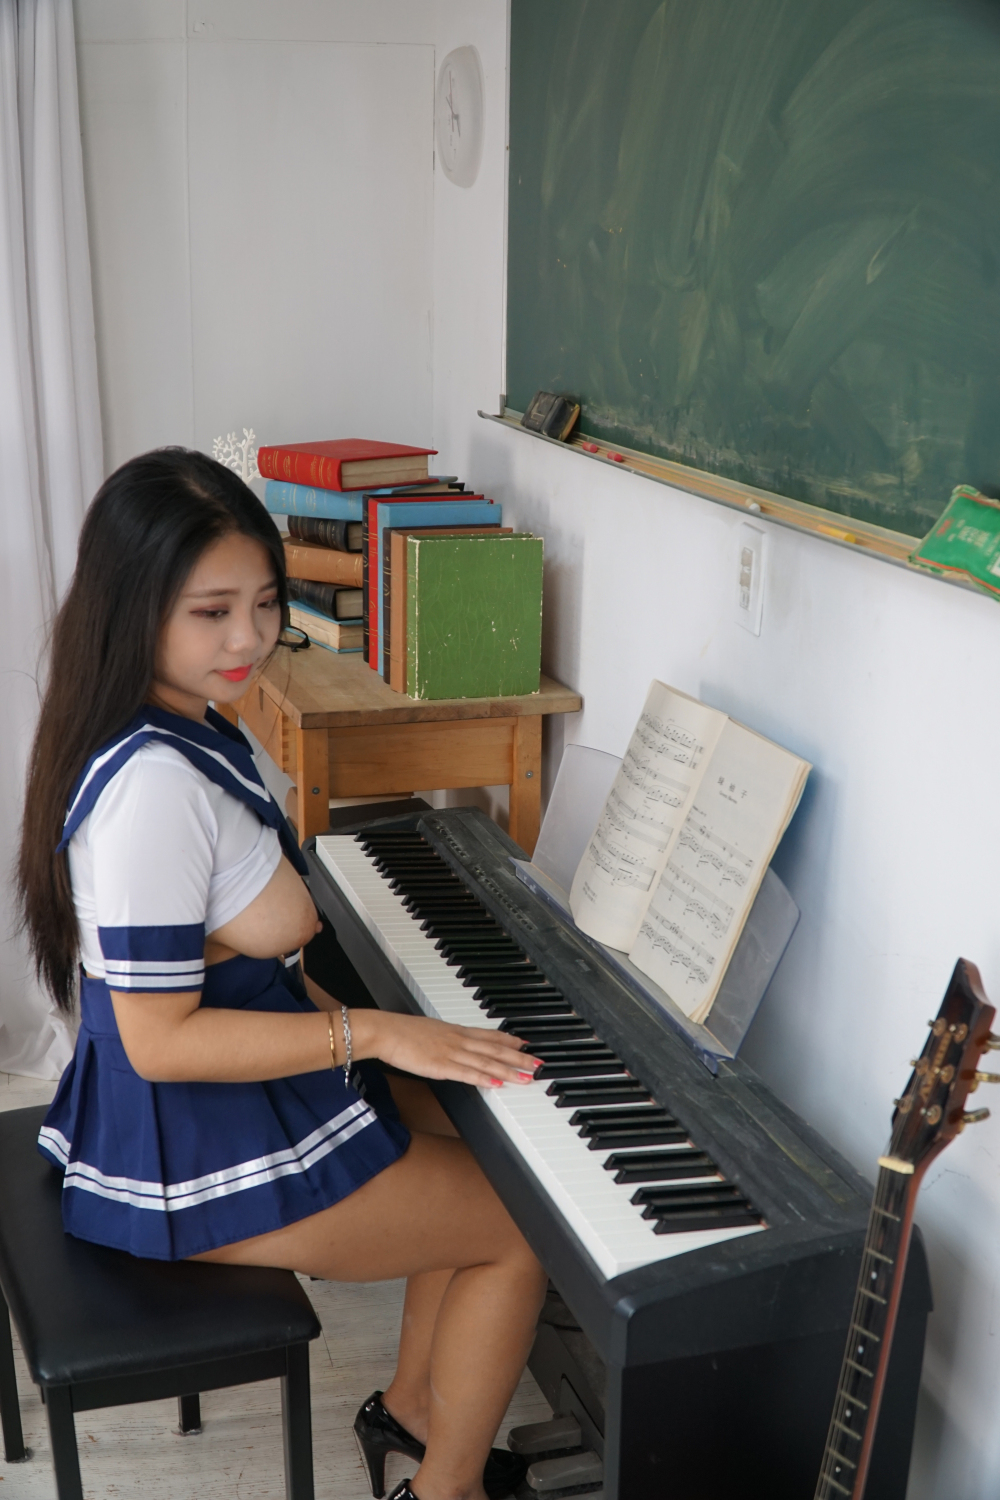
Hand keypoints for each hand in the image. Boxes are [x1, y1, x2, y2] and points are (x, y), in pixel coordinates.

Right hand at [355, 1010, 540, 1088]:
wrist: (385, 1031)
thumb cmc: (402, 1032)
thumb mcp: (430, 1031)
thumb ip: (445, 1038)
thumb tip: (454, 1043)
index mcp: (455, 1030)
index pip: (489, 1035)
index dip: (510, 1040)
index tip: (526, 1044)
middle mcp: (458, 1040)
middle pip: (495, 1049)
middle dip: (519, 1058)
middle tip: (539, 1064)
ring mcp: (451, 1052)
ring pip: (486, 1061)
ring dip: (509, 1070)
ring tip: (528, 1076)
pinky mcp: (440, 1066)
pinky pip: (466, 1073)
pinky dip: (484, 1078)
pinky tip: (497, 1083)